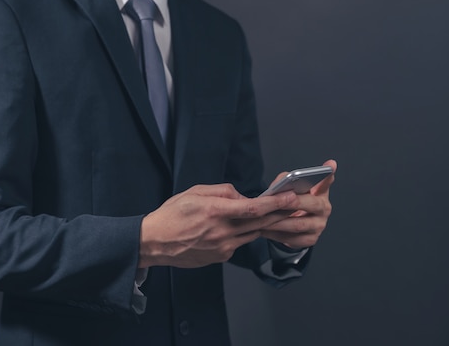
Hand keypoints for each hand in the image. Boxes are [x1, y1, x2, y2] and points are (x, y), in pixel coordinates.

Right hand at [139, 183, 299, 267]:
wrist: (154, 243)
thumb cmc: (171, 215)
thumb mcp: (193, 192)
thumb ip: (221, 191)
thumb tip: (241, 196)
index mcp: (215, 211)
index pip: (253, 208)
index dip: (275, 203)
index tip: (290, 197)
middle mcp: (222, 231)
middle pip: (259, 223)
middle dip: (278, 213)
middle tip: (293, 205)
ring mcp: (223, 247)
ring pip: (251, 234)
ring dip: (262, 224)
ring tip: (269, 214)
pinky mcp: (221, 257)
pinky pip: (239, 243)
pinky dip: (241, 234)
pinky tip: (233, 229)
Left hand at [261, 160, 336, 248]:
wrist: (291, 225)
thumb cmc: (291, 203)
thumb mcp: (290, 188)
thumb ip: (285, 181)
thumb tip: (280, 184)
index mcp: (320, 193)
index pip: (326, 182)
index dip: (328, 175)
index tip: (330, 165)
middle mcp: (324, 209)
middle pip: (311, 205)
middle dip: (291, 202)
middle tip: (276, 201)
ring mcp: (319, 226)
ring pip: (298, 224)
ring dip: (279, 222)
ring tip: (263, 218)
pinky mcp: (310, 240)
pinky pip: (292, 238)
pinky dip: (276, 234)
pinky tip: (263, 229)